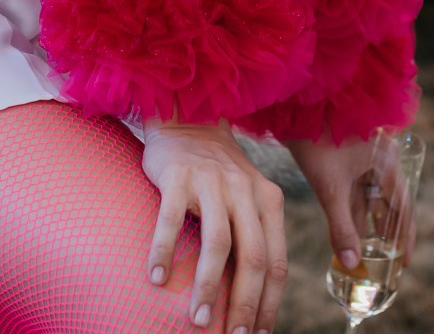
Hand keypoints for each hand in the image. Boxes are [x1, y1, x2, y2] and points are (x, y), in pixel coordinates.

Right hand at [141, 118, 287, 333]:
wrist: (188, 119)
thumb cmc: (219, 175)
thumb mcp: (248, 198)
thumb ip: (255, 237)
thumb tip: (255, 300)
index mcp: (268, 200)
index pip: (276, 262)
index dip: (270, 303)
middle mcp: (245, 190)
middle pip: (253, 256)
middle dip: (244, 303)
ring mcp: (212, 181)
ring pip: (217, 242)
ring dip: (208, 286)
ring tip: (198, 319)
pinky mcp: (179, 174)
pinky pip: (172, 219)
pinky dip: (165, 251)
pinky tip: (156, 277)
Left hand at [285, 135, 415, 271]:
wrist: (295, 108)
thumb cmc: (317, 142)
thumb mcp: (330, 189)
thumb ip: (342, 227)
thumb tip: (351, 263)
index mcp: (387, 160)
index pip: (404, 206)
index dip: (406, 236)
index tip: (405, 262)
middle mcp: (381, 157)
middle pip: (391, 202)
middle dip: (387, 232)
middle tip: (387, 261)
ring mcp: (365, 156)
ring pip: (372, 196)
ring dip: (369, 222)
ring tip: (368, 251)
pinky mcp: (348, 156)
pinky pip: (358, 189)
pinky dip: (356, 210)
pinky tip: (351, 229)